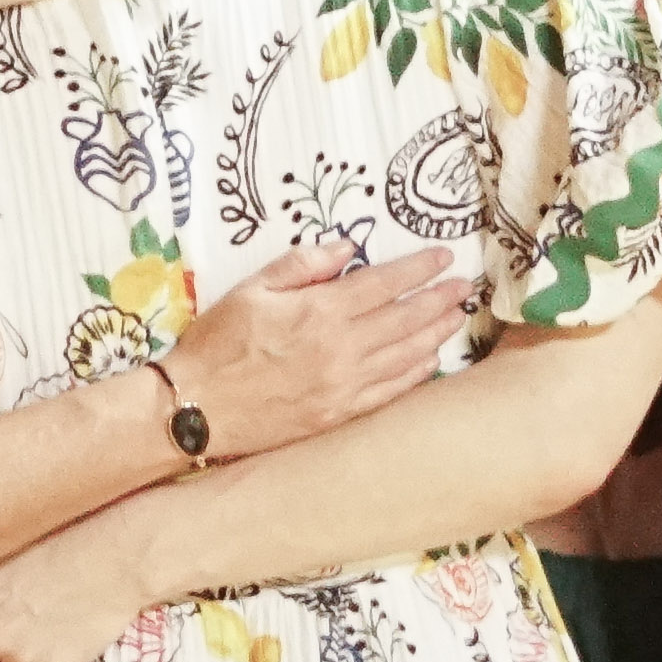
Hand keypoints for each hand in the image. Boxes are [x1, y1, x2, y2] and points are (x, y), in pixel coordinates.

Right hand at [156, 239, 477, 459]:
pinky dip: (415, 374)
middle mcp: (341, 349)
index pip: (384, 283)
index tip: (443, 258)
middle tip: (464, 286)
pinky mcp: (338, 414)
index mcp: (320, 312)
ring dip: (436, 333)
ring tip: (456, 316)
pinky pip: (390, 392)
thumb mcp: (253, 289)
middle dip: (439, 299)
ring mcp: (344, 386)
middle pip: (406, 319)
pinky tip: (430, 360)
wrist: (197, 407)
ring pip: (406, 355)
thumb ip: (303, 265)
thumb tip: (348, 247)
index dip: (418, 269)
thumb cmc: (218, 343)